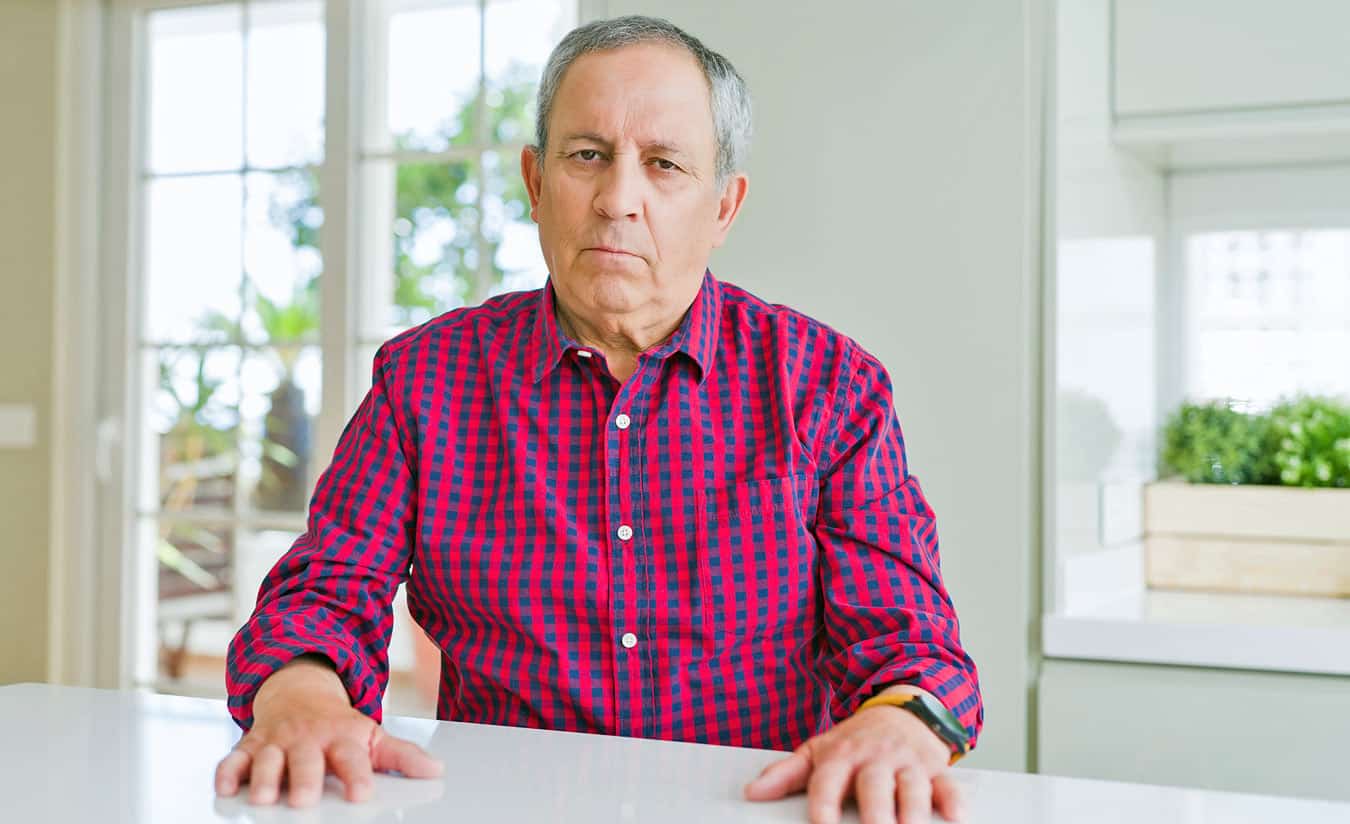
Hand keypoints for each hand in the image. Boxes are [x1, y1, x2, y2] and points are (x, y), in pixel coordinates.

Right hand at [214, 656, 443, 806]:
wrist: (300, 693)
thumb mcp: (373, 736)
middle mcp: (307, 739)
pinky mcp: (250, 746)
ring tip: (263, 799)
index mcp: (341, 738)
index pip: (352, 758)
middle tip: (304, 800)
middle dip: (303, 778)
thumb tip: (436, 771)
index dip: (357, 775)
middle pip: (305, 760)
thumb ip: (402, 756)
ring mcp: (276, 742)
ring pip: (267, 760)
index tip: (362, 794)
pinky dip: (227, 771)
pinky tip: (225, 786)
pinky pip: (234, 758)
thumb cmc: (338, 726)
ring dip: (263, 778)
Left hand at [743, 702, 962, 823]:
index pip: (828, 780)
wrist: (901, 709)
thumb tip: (752, 791)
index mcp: (841, 755)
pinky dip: (953, 802)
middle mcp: (875, 758)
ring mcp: (907, 763)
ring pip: (912, 787)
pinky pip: (948, 785)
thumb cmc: (856, 740)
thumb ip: (787, 773)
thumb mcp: (819, 750)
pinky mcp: (936, 769)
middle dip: (875, 813)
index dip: (823, 804)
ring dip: (912, 812)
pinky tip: (956, 818)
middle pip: (875, 786)